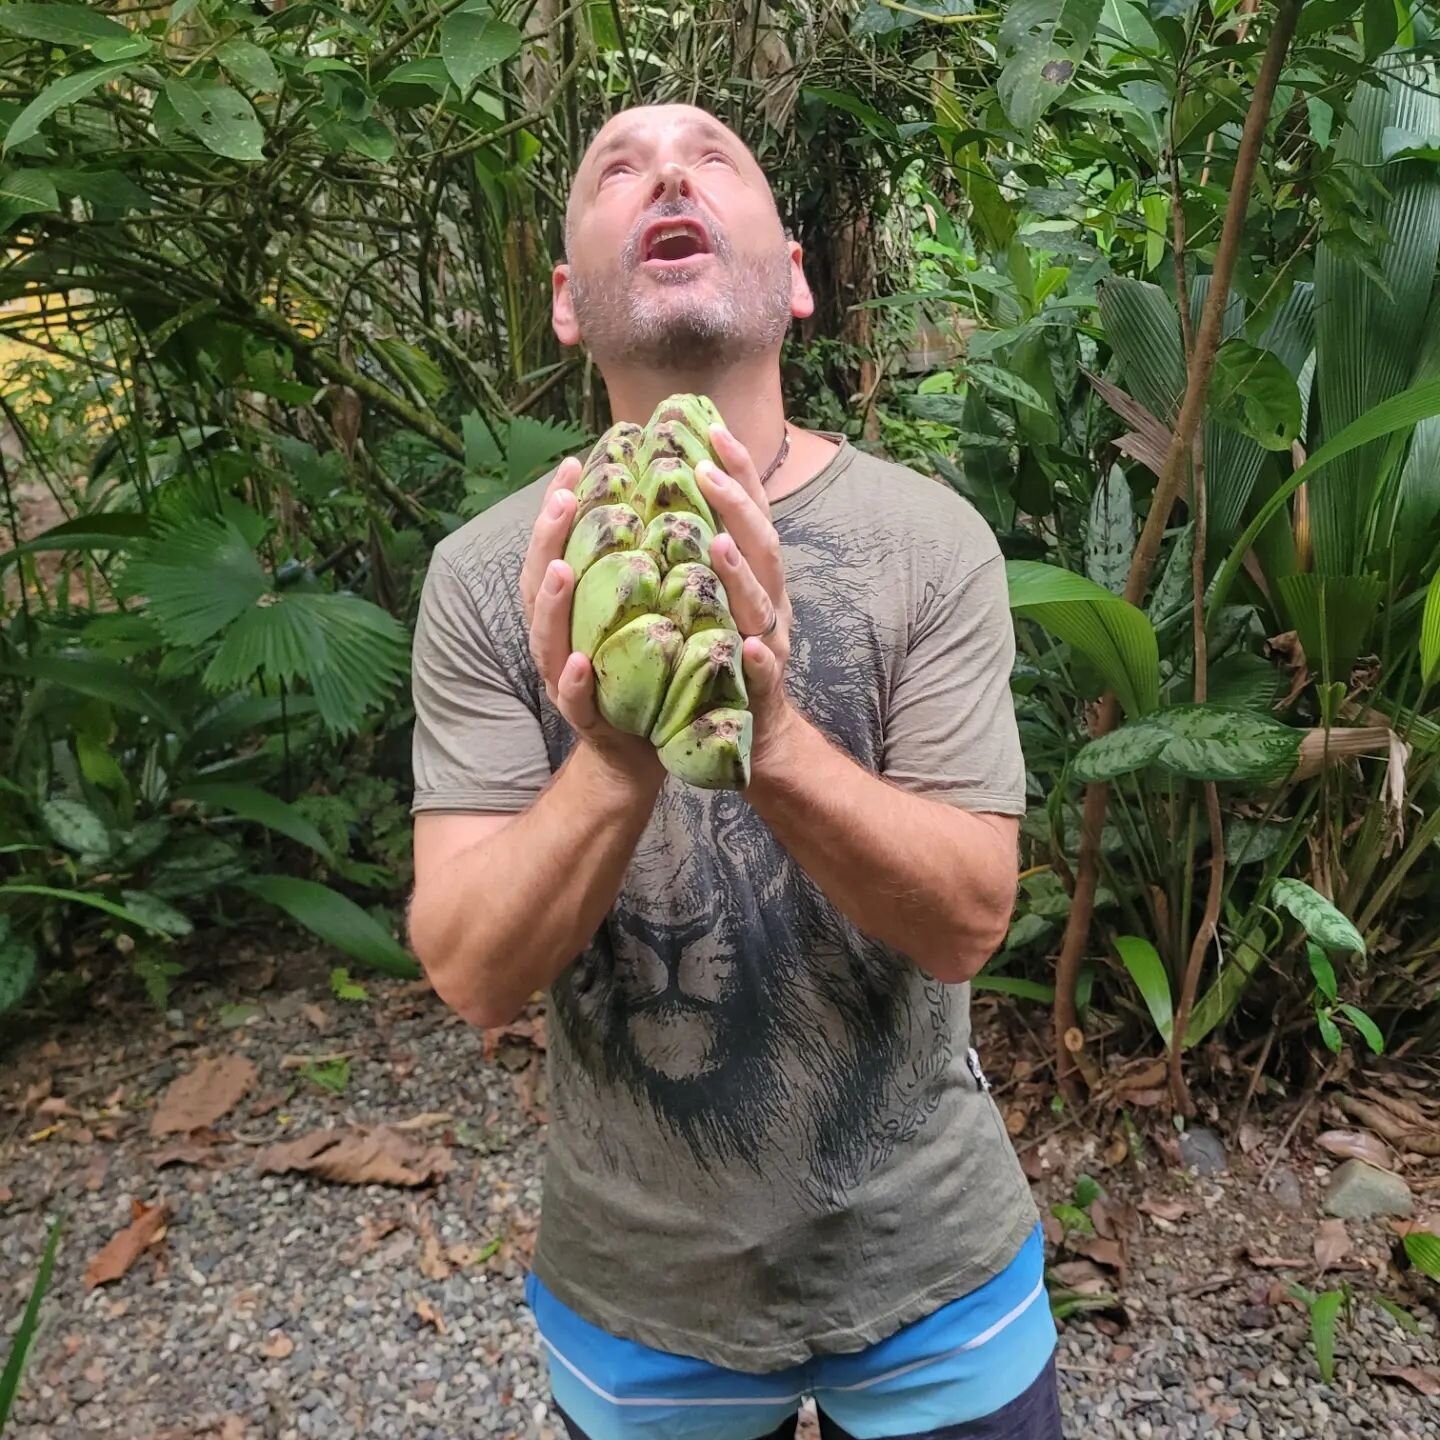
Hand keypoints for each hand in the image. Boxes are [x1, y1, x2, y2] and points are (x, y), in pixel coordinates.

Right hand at [519, 458, 664, 788]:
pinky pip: (576, 702)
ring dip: (551, 604)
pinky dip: (576, 682)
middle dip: (547, 542)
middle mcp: (558, 644)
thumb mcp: (637, 616)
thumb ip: (635, 573)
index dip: (557, 511)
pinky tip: (581, 662)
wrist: (647, 754)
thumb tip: (651, 507)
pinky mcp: (590, 722)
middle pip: (538, 586)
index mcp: (571, 615)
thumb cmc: (645, 676)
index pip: (555, 552)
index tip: (574, 463)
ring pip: (547, 641)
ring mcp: (567, 684)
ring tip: (560, 569)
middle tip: (562, 498)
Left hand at [695, 425, 800, 770]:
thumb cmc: (728, 659)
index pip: (752, 516)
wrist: (756, 736)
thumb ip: (710, 557)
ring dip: (742, 572)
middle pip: (763, 547)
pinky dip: (757, 659)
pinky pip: (763, 674)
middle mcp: (772, 606)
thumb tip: (684, 498)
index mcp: (760, 581)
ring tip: (718, 542)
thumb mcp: (723, 600)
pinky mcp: (763, 693)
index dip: (740, 473)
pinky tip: (746, 646)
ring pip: (762, 605)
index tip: (714, 430)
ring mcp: (771, 648)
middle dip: (737, 505)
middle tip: (704, 468)